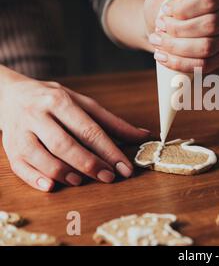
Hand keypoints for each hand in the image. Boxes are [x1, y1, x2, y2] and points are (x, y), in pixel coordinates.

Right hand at [0, 69, 150, 191]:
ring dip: (64, 172)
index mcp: (60, 101)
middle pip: (65, 144)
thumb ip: (112, 122)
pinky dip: (35, 178)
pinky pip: (19, 166)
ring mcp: (20, 131)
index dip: (109, 151)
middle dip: (89, 164)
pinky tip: (51, 186)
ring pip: (41, 156)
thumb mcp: (83, 104)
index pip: (89, 129)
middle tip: (109, 177)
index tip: (125, 168)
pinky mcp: (9, 146)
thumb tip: (144, 136)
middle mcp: (38, 114)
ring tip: (82, 181)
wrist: (10, 94)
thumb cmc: (54, 100)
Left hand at [144, 0, 218, 72]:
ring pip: (208, 48)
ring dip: (177, 47)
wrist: (162, 21)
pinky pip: (206, 65)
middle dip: (179, 29)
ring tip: (157, 42)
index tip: (164, 10)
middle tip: (159, 27)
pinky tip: (164, 57)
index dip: (184, 9)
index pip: (210, 1)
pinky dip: (181, 63)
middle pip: (211, 26)